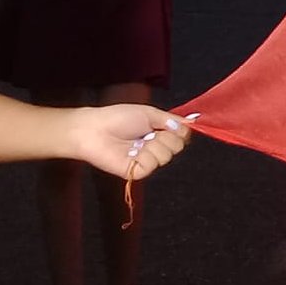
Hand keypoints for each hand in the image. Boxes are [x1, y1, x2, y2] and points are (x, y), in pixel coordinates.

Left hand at [68, 104, 194, 179]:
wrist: (94, 130)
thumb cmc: (117, 118)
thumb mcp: (149, 113)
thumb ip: (172, 120)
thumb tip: (192, 123)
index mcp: (159, 133)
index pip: (182, 136)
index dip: (179, 131)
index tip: (169, 124)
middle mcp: (155, 147)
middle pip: (177, 146)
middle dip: (166, 136)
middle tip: (148, 131)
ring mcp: (147, 160)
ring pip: (166, 155)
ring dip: (153, 145)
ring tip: (137, 141)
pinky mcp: (138, 171)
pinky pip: (153, 164)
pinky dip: (144, 155)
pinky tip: (132, 151)